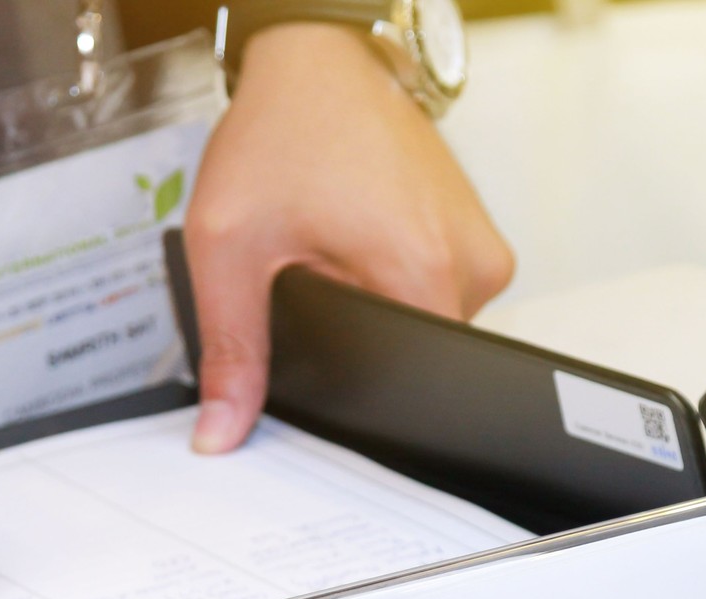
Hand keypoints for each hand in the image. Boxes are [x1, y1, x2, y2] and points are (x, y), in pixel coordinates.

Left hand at [183, 22, 512, 451]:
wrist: (320, 60)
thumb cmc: (283, 129)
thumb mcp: (228, 245)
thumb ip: (230, 348)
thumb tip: (222, 431)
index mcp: (423, 274)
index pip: (408, 386)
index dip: (352, 389)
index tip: (313, 349)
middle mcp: (472, 267)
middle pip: (415, 359)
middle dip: (357, 338)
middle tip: (314, 274)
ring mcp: (482, 251)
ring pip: (426, 329)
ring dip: (376, 309)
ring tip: (337, 251)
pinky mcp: (478, 239)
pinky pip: (435, 292)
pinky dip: (393, 282)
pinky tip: (361, 243)